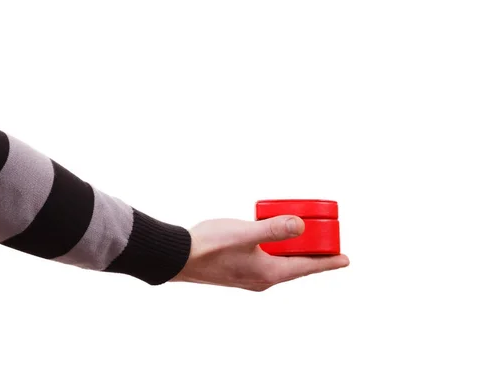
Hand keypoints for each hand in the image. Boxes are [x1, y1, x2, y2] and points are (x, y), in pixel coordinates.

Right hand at [171, 215, 349, 290]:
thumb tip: (301, 225)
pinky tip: (270, 237)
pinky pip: (266, 261)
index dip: (328, 262)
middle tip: (326, 242)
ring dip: (292, 251)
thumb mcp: (245, 234)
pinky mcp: (238, 270)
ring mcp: (249, 276)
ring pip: (280, 263)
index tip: (345, 259)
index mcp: (268, 273)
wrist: (178, 257)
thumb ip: (273, 229)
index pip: (306, 267)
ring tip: (302, 238)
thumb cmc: (210, 246)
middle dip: (312, 255)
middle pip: (295, 266)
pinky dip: (275, 250)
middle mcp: (261, 279)